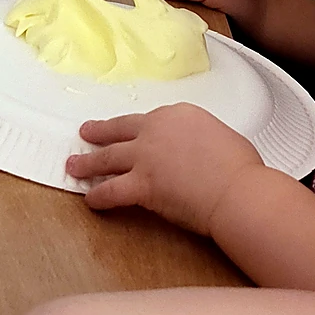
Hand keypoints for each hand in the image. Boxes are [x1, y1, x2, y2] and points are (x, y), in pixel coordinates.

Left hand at [67, 103, 264, 234]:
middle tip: (85, 132)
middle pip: (118, 130)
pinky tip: (90, 200)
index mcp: (178, 114)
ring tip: (74, 166)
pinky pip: (111, 191)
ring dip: (87, 163)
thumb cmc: (241, 170)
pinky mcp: (140, 184)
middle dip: (99, 132)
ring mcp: (144, 156)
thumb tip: (198, 154)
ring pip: (107, 158)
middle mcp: (155, 130)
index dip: (135, 129)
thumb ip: (200, 141)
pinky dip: (98, 196)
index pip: (147, 120)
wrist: (238, 190)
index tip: (128, 131)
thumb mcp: (221, 137)